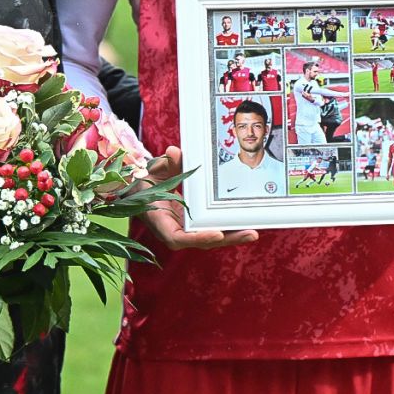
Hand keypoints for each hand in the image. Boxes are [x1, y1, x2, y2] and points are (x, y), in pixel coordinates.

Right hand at [137, 149, 257, 250]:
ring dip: (232, 235)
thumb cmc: (144, 185)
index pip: (179, 238)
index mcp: (161, 223)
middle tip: (250, 233)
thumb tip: (174, 152)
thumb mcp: (153, 172)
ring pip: (211, 237)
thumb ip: (165, 163)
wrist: (141, 192)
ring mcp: (186, 230)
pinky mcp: (194, 225)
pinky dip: (227, 227)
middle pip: (203, 241)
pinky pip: (212, 228)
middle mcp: (175, 231)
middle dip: (227, 239)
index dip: (199, 237)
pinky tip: (245, 223)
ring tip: (252, 231)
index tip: (218, 233)